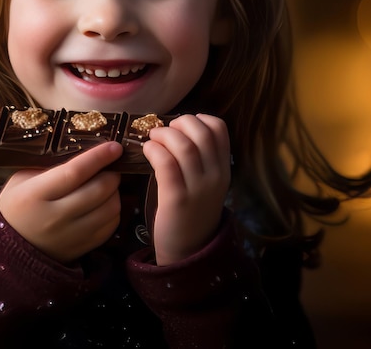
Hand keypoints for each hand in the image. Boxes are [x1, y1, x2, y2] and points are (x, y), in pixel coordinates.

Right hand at [0, 141, 122, 263]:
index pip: (75, 172)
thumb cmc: (17, 204)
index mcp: (35, 195)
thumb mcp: (23, 178)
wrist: (8, 248)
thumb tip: (87, 151)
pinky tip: (104, 203)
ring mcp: (70, 236)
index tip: (115, 147)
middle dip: (111, 173)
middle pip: (98, 191)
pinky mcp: (81, 248)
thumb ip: (51, 165)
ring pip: (109, 209)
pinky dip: (112, 211)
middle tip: (111, 165)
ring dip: (114, 192)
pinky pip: (110, 226)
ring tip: (106, 184)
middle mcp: (54, 218)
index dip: (99, 157)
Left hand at [142, 114, 230, 265]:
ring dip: (164, 135)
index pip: (219, 129)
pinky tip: (147, 150)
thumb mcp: (205, 183)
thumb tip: (175, 129)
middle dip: (179, 123)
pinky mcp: (177, 199)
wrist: (189, 251)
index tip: (183, 125)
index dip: (199, 118)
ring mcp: (198, 188)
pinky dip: (154, 150)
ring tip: (153, 139)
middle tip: (164, 131)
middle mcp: (215, 176)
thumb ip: (199, 158)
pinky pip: (167, 164)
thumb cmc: (191, 210)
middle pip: (201, 133)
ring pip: (184, 146)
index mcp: (223, 168)